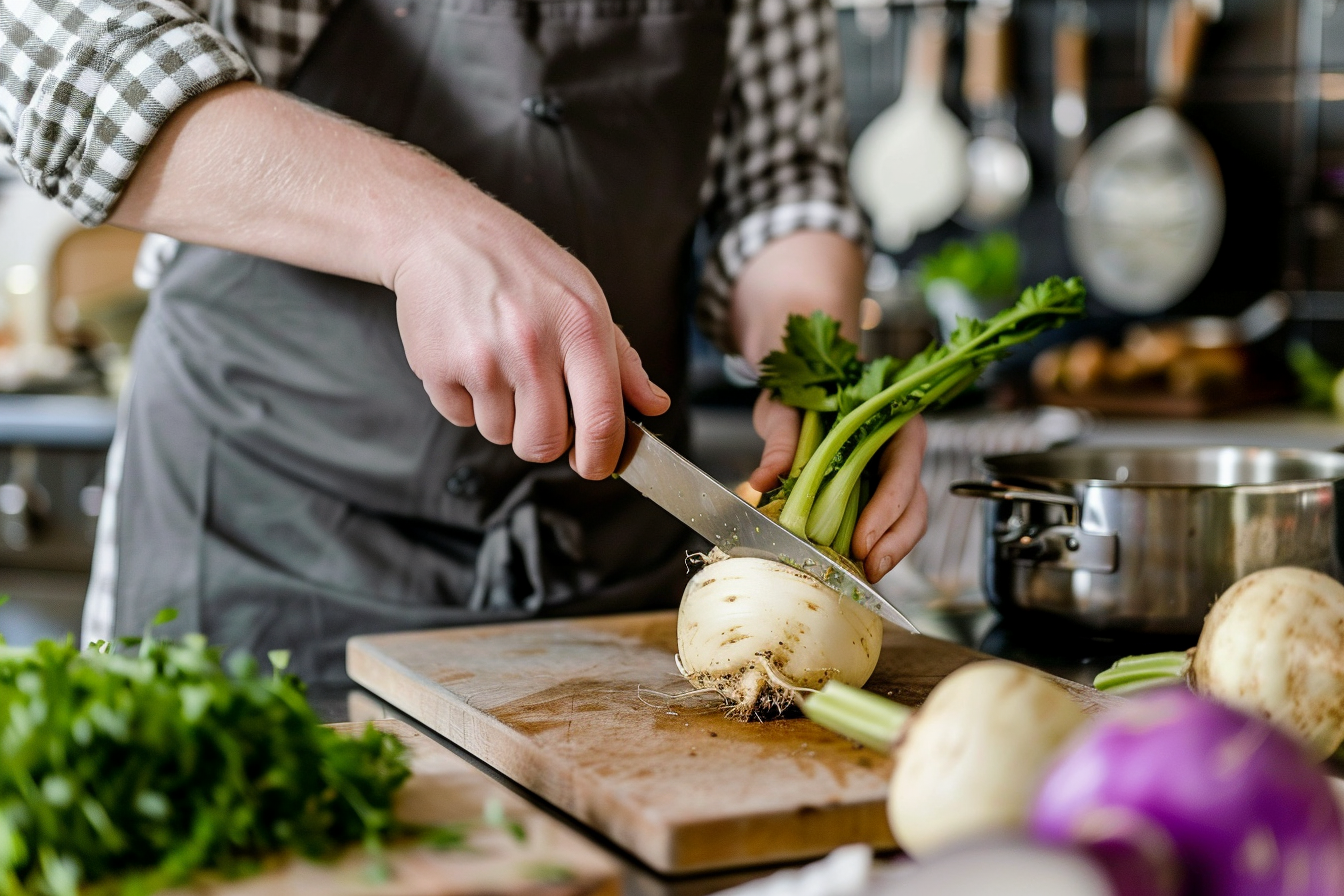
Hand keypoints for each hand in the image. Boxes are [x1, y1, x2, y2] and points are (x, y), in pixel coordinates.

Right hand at [392, 187, 669, 478]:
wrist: (444, 233)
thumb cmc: (523, 266)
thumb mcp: (586, 298)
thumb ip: (622, 360)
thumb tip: (655, 406)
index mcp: (580, 327)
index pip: (602, 420)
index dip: (600, 458)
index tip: (595, 465)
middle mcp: (532, 345)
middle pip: (545, 444)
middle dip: (545, 440)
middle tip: (540, 408)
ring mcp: (482, 358)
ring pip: (501, 435)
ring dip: (503, 416)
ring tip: (501, 366)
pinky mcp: (437, 367)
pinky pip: (461, 418)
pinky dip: (467, 401)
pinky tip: (470, 359)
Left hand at [749, 391, 927, 581]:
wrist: (801, 388)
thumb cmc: (804, 392)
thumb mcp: (787, 409)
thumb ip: (781, 441)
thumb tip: (763, 480)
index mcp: (892, 423)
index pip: (902, 471)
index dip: (886, 510)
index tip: (862, 541)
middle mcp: (899, 452)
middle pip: (913, 504)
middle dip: (894, 541)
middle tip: (868, 569)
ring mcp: (890, 477)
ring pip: (906, 520)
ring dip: (889, 551)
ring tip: (862, 574)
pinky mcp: (875, 496)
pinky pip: (885, 525)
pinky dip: (874, 547)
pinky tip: (855, 564)